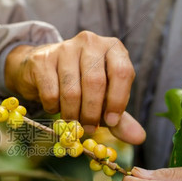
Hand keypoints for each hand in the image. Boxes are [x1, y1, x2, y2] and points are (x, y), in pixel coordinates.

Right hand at [4, 31, 145, 144]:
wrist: (44, 70)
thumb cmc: (81, 85)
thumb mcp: (105, 100)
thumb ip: (121, 119)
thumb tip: (138, 137)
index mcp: (113, 48)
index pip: (122, 72)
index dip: (118, 101)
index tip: (112, 121)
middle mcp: (91, 42)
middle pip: (95, 83)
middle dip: (92, 112)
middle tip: (89, 128)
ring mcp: (65, 48)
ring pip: (72, 90)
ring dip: (72, 114)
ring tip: (73, 123)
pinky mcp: (43, 59)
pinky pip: (51, 92)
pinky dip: (53, 108)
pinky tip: (55, 108)